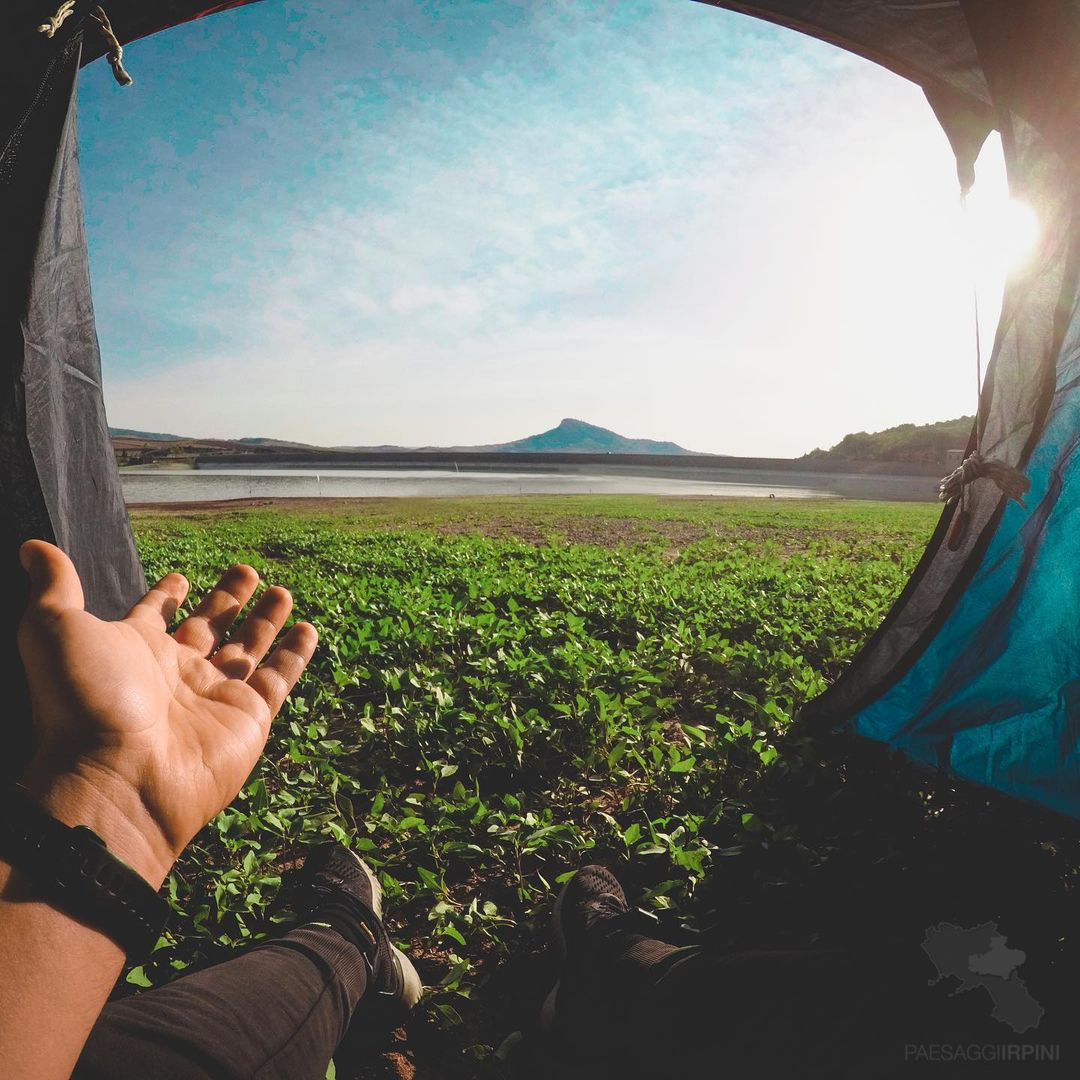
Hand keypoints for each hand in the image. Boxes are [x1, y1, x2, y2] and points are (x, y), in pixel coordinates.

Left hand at [15, 541, 317, 886]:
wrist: (119, 777)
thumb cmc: (83, 702)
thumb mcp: (56, 629)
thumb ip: (56, 585)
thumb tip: (32, 547)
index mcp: (135, 649)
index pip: (155, 615)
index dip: (166, 594)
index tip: (179, 577)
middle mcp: (177, 671)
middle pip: (209, 626)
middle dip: (227, 597)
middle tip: (246, 570)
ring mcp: (215, 694)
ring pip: (248, 647)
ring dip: (264, 620)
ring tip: (281, 590)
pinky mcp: (250, 716)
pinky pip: (279, 678)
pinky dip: (296, 654)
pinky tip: (308, 630)